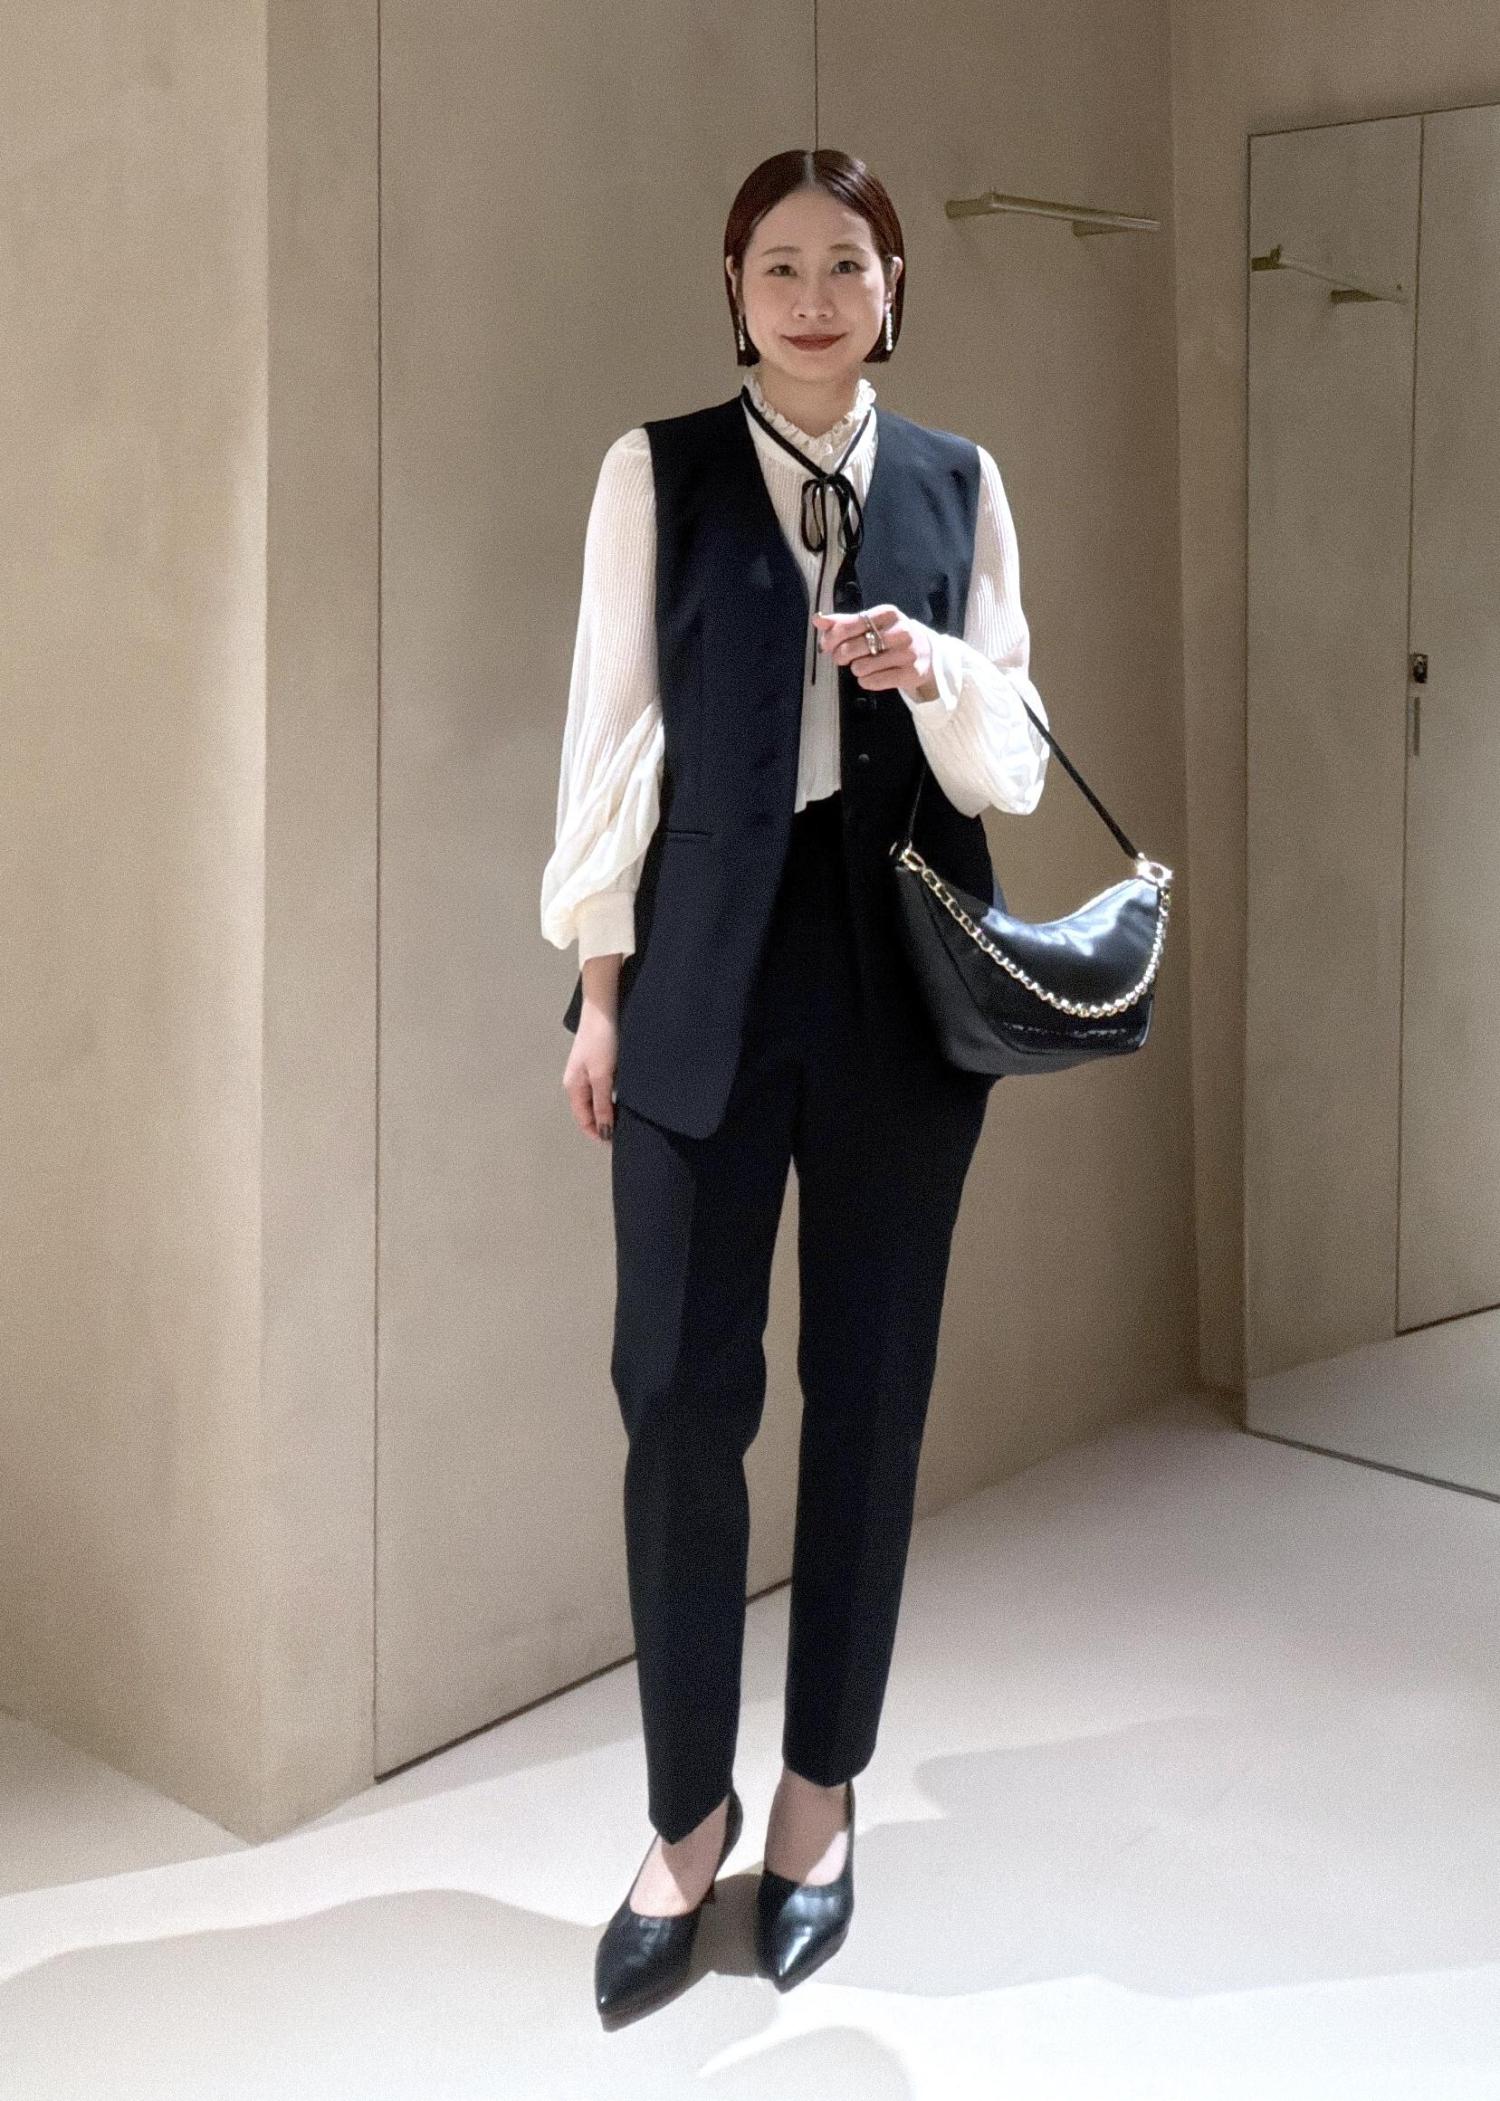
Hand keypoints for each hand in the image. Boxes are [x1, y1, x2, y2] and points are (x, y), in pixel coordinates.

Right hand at [563, 1001, 618, 1141]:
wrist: (603, 1010)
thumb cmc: (601, 1042)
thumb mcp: (602, 1076)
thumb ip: (603, 1104)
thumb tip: (603, 1132)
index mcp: (574, 1088)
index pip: (584, 1120)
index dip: (598, 1134)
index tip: (617, 1143)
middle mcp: (577, 1082)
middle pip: (589, 1112)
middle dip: (604, 1124)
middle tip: (626, 1133)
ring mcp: (587, 1072)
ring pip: (597, 1100)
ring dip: (609, 1111)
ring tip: (628, 1118)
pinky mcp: (597, 1063)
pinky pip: (603, 1089)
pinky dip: (612, 1097)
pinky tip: (626, 1098)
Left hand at [811, 605, 939, 700]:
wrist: (928, 653)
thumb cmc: (892, 637)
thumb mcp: (871, 624)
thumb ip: (844, 622)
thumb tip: (817, 620)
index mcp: (888, 614)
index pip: (851, 624)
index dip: (833, 637)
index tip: (826, 645)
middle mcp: (900, 631)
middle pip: (853, 647)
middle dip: (841, 655)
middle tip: (842, 658)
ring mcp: (907, 653)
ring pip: (861, 667)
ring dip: (856, 669)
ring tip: (863, 666)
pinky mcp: (911, 673)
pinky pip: (874, 682)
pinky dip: (866, 681)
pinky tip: (870, 676)